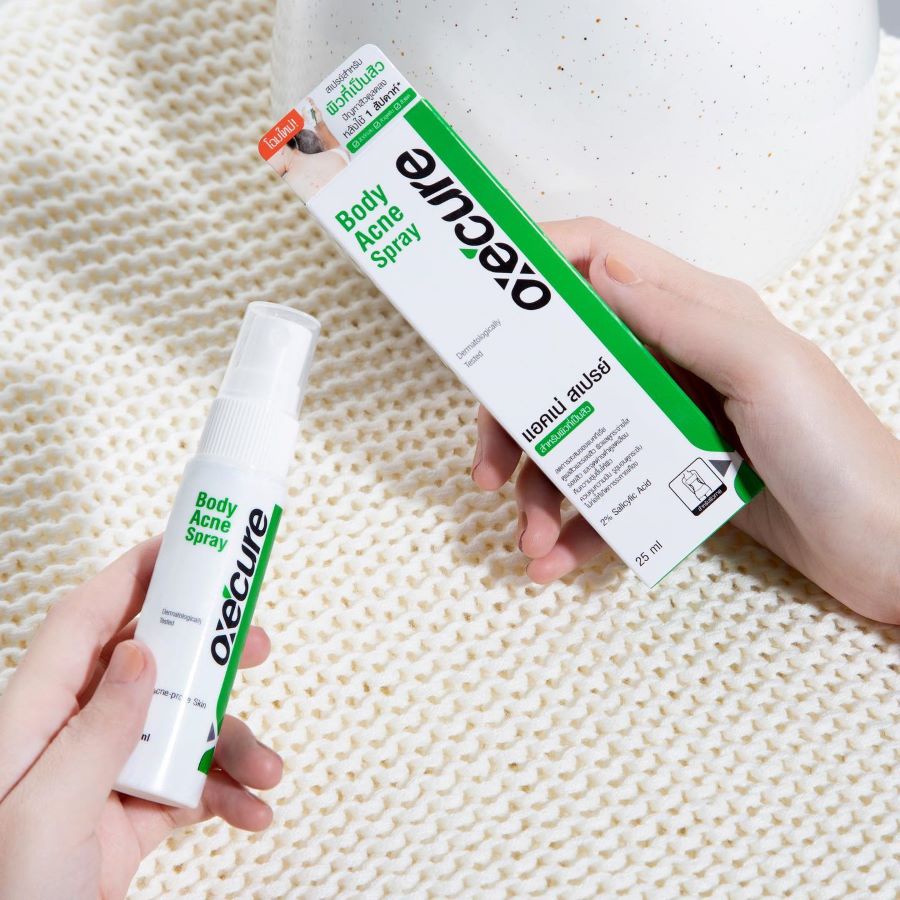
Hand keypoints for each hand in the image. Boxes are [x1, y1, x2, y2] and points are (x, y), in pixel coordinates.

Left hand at [0, 537, 282, 898]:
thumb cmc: (3, 896)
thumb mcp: (45, 812)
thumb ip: (95, 731)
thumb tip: (141, 653)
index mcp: (37, 715)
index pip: (88, 618)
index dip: (136, 573)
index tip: (190, 546)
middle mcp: (76, 731)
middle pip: (153, 662)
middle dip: (211, 650)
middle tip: (257, 645)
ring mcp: (110, 771)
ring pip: (186, 726)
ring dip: (236, 742)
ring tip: (269, 771)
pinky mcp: (136, 811)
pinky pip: (195, 782)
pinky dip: (230, 793)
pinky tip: (253, 813)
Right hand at [472, 218, 899, 623]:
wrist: (883, 550)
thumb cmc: (835, 450)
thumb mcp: (763, 367)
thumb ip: (678, 316)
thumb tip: (598, 268)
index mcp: (693, 310)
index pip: (599, 260)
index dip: (536, 267)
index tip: (484, 303)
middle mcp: (670, 356)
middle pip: (562, 366)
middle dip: (516, 420)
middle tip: (489, 472)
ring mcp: (666, 418)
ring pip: (575, 437)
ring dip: (542, 491)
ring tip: (532, 545)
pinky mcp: (668, 475)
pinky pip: (605, 491)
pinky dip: (576, 527)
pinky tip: (560, 563)